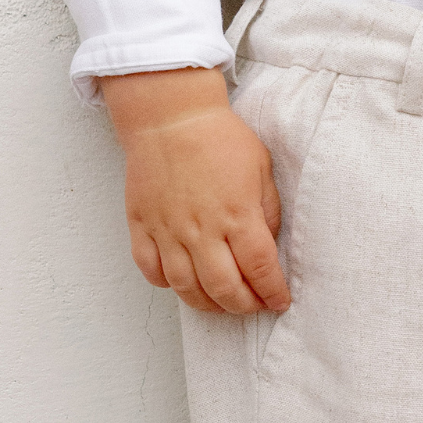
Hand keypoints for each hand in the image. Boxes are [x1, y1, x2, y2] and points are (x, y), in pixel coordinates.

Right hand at [100, 67, 290, 315]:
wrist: (171, 115)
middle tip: (253, 305)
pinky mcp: (142, 227)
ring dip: (208, 304)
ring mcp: (168, 231)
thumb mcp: (260, 166)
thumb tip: (268, 244)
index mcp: (237, 213)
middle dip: (243, 306)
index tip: (280, 301)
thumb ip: (267, 209)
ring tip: (222, 302)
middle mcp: (202, 229)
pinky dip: (167, 285)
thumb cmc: (219, 136)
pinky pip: (151, 271)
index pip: (260, 268)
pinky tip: (182, 281)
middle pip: (224, 288)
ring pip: (187, 288)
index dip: (273, 291)